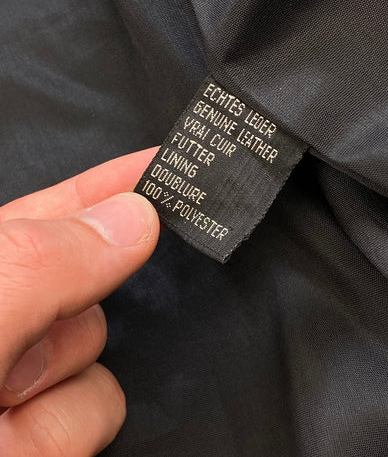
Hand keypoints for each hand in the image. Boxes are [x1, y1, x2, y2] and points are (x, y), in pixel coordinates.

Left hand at [0, 147, 159, 455]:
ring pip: (96, 354)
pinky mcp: (42, 434)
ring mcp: (24, 376)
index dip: (108, 183)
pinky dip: (56, 433)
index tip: (163, 166)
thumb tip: (134, 217)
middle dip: (57, 316)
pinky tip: (8, 444)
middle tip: (1, 359)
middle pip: (87, 285)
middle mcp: (4, 317)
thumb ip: (43, 258)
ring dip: (49, 388)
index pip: (56, 208)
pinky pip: (96, 410)